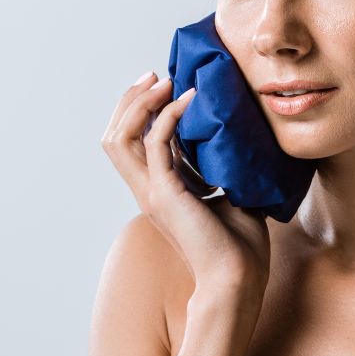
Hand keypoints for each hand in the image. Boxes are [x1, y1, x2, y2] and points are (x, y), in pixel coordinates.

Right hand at [101, 71, 271, 309]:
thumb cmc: (240, 247)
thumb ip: (220, 170)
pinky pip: (155, 143)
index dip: (140, 111)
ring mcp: (152, 193)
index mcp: (158, 192)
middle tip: (155, 75)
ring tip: (162, 81)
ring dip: (139, 104)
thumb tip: (235, 139)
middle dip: (130, 100)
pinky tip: (190, 100)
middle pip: (114, 135)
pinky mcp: (166, 194)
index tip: (164, 86)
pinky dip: (169, 116)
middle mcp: (147, 191)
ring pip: (120, 138)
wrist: (238, 279)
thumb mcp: (229, 196)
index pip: (131, 143)